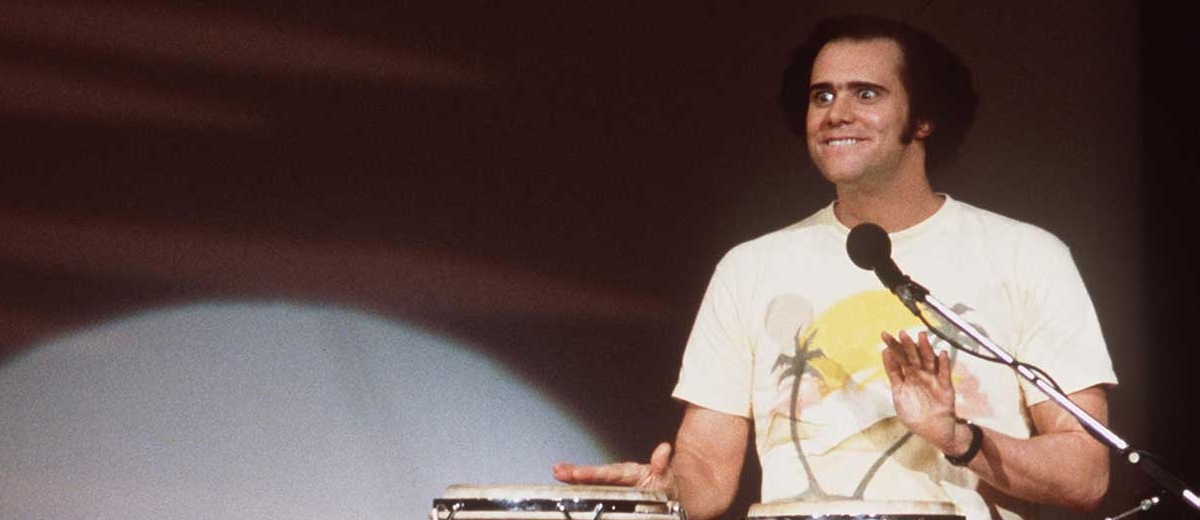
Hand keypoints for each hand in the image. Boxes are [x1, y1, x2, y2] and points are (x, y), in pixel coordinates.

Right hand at [552, 442, 676, 497]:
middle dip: (576, 472)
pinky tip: (567, 486)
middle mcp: (618, 477)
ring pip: (591, 481)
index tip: (576, 473)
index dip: (591, 473)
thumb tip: (664, 450)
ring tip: (558, 473)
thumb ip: (661, 465)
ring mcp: (613, 485)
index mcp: (630, 472)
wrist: (666, 497)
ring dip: (573, 477)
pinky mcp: (610, 493)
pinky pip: (593, 489)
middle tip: (559, 471)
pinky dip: (579, 487)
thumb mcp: (665, 478)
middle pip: (594, 475)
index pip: (608, 472)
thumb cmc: (664, 487)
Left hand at [881, 330, 957, 452]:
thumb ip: (893, 374)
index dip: (892, 346)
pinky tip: (942, 354)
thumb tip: (885, 353)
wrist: (933, 431)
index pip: (898, 357)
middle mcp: (920, 374)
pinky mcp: (945, 387)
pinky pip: (945, 374)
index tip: (884, 335)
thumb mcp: (898, 394)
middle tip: (902, 333)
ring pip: (929, 361)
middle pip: (913, 356)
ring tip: (921, 336)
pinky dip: (944, 364)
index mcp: (907, 375)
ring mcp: (933, 379)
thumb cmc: (914, 414)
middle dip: (907, 345)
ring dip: (926, 349)